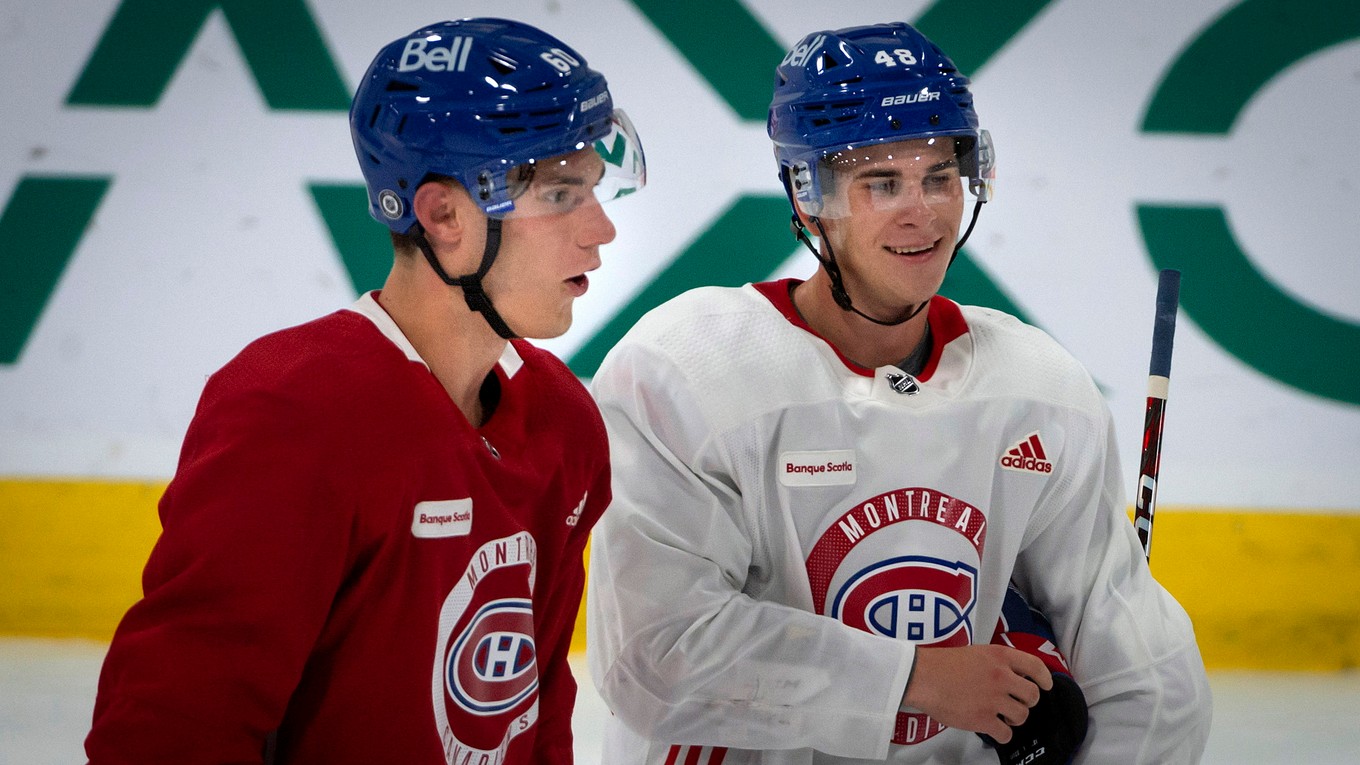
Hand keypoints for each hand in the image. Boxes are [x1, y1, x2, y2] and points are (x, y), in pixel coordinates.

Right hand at [901, 644, 1051, 742]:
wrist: (922, 676)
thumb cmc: (943, 664)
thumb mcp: (976, 652)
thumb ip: (997, 662)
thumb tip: (1013, 676)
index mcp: (1000, 657)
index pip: (1036, 667)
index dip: (1045, 678)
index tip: (1046, 685)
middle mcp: (1002, 677)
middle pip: (1033, 695)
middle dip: (1026, 701)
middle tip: (1016, 702)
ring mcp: (994, 699)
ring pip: (1022, 716)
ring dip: (1014, 718)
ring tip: (1001, 715)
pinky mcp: (983, 719)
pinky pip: (1006, 733)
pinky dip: (1001, 733)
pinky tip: (993, 728)